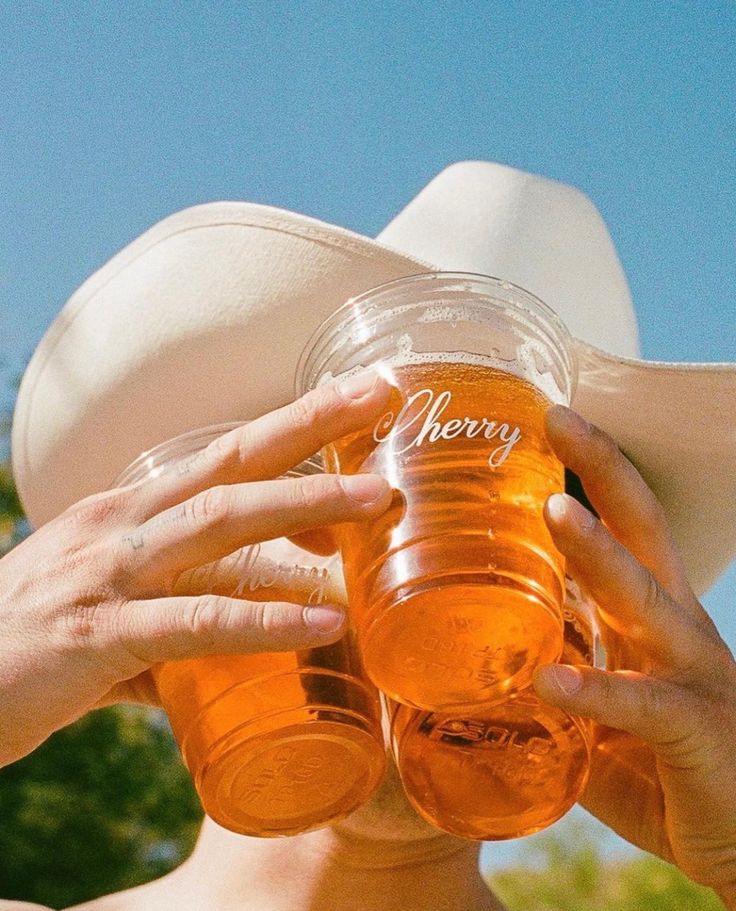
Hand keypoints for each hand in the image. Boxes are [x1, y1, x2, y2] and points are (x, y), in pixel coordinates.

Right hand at [0, 371, 391, 766]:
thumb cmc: (24, 646)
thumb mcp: (108, 612)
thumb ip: (176, 624)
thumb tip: (230, 649)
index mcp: (128, 513)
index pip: (223, 455)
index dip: (290, 426)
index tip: (354, 400)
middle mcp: (122, 525)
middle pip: (233, 460)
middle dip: (310, 425)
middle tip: (381, 395)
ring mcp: (110, 573)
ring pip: (221, 522)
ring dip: (305, 507)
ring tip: (377, 501)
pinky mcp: (97, 636)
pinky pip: (196, 624)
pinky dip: (263, 619)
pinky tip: (322, 623)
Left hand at [534, 406, 735, 907]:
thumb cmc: (662, 767)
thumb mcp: (600, 710)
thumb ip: (550, 675)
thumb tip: (476, 657)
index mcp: (652, 614)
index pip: (626, 523)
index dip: (594, 469)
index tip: (549, 419)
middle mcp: (676, 627)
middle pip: (643, 529)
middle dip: (602, 468)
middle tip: (557, 417)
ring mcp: (691, 672)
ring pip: (643, 597)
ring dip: (599, 554)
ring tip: (555, 514)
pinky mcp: (693, 728)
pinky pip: (638, 704)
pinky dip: (593, 691)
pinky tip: (549, 680)